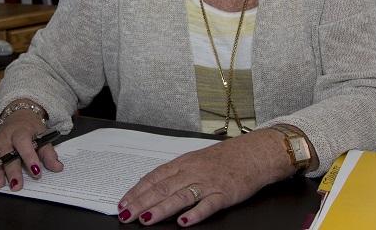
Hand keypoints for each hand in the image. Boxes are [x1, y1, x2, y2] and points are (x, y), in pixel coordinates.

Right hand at [0, 109, 62, 190]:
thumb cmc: (31, 128)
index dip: (30, 158)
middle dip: (11, 171)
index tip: (37, 172)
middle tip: (16, 185)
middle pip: (7, 154)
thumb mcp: (43, 135)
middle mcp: (6, 137)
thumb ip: (49, 153)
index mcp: (21, 132)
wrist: (18, 114)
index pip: (24, 144)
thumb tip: (58, 167)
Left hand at [117, 129, 293, 225]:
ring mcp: (208, 184)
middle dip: (141, 202)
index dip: (137, 191)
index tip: (123, 202)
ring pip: (180, 197)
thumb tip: (147, 183)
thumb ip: (173, 172)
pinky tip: (184, 222)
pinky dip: (195, 213)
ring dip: (161, 209)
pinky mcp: (224, 194)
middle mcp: (192, 172)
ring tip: (146, 219)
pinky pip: (208, 205)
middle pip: (162, 188)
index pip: (154, 178)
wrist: (252, 154)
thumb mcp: (193, 160)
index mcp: (182, 163)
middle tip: (126, 214)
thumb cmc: (222, 159)